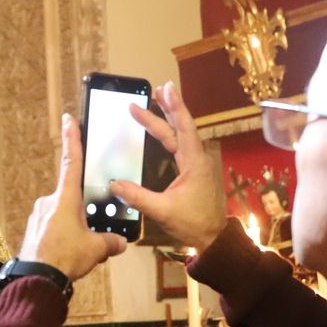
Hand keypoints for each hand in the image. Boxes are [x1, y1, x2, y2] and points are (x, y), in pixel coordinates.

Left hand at [17, 114, 127, 279]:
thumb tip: (120, 243)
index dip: (72, 138)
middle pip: (73, 198)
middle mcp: (50, 201)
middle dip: (85, 213)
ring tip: (81, 250)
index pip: (72, 161)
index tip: (68, 118)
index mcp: (66, 198)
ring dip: (74, 228)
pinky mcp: (34, 230)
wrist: (36, 279)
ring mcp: (39, 215)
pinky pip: (53, 228)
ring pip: (63, 215)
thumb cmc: (64, 257)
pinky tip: (69, 254)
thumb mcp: (95, 249)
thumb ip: (109, 242)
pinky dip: (63, 237)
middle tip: (92, 233)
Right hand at [110, 81, 226, 251]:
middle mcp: (196, 158)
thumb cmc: (193, 223)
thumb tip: (114, 185)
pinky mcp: (191, 172)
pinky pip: (179, 146)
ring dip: (168, 118)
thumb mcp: (163, 211)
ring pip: (180, 135)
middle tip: (156, 89)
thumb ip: (138, 197)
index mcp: (194, 162)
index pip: (184, 127)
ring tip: (157, 101)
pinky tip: (160, 131)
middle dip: (167, 108)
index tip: (166, 89)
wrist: (212, 238)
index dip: (175, 107)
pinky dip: (169, 133)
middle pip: (180, 127)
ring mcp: (194, 165)